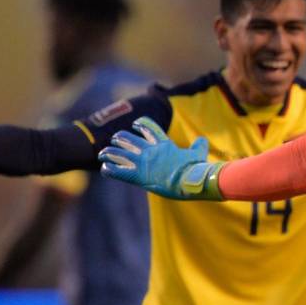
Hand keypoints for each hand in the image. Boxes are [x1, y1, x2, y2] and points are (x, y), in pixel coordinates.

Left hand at [99, 117, 225, 199]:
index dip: (141, 124)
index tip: (136, 123)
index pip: (150, 128)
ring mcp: (142, 163)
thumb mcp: (199, 154)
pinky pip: (118, 171)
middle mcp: (150, 151)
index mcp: (164, 144)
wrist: (189, 181)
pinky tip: (105, 168)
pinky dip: (110, 169)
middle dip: (120, 138)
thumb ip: (199, 146)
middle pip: (128, 139)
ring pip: (119, 153)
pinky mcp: (138, 176)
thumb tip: (203, 139)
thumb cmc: (195, 168)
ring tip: (103, 153)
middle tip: (116, 139)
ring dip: (109, 152)